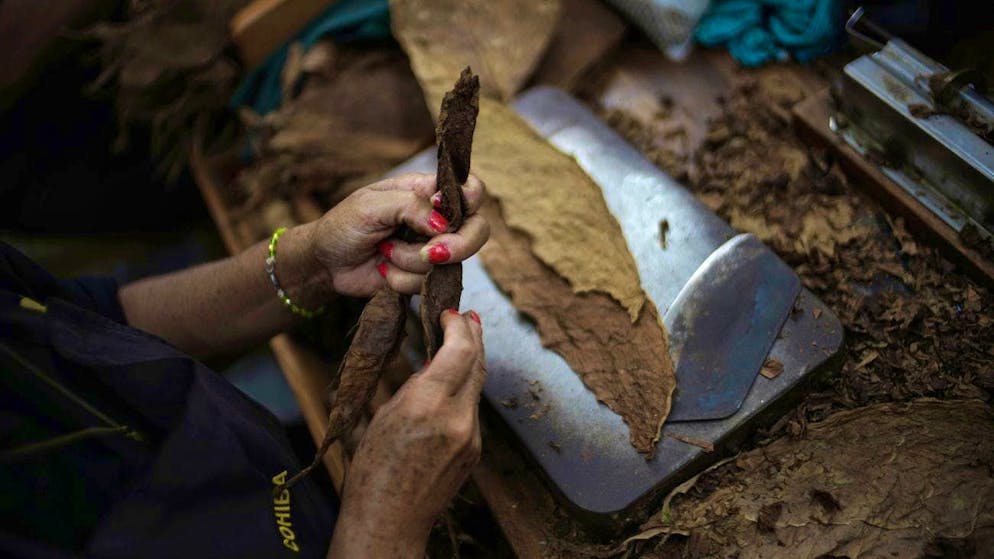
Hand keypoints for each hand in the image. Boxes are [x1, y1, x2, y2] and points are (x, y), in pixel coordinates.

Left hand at [309, 173, 487, 296]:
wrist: (325, 263)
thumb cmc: (343, 225)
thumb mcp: (371, 206)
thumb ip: (410, 206)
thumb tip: (443, 225)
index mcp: (426, 191)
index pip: (470, 190)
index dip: (469, 201)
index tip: (443, 212)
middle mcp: (436, 220)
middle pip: (476, 230)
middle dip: (457, 246)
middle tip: (429, 254)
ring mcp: (432, 249)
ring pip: (450, 262)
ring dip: (411, 261)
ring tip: (384, 251)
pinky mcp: (423, 276)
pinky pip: (430, 283)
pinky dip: (403, 279)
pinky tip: (384, 270)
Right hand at [327, 310, 485, 558]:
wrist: (388, 522)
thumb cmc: (372, 471)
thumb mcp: (385, 417)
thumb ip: (415, 387)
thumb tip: (434, 363)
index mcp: (428, 405)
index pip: (461, 350)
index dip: (458, 326)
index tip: (449, 313)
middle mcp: (457, 418)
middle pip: (477, 363)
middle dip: (473, 335)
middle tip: (467, 315)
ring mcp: (471, 436)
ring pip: (477, 385)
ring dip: (472, 359)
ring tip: (465, 338)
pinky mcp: (474, 450)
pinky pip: (472, 410)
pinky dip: (465, 388)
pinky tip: (454, 382)